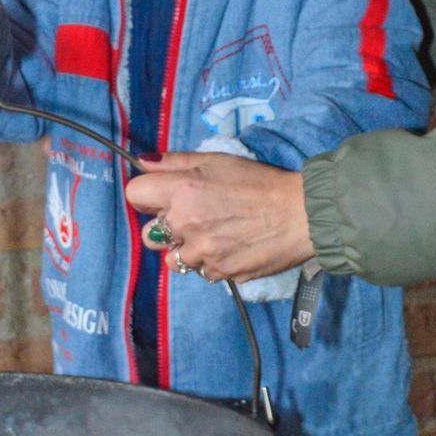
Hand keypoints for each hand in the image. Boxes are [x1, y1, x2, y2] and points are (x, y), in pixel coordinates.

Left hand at [125, 153, 313, 283]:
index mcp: (182, 191)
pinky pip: (201, 271)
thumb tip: (143, 161)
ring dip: (188, 248)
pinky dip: (211, 262)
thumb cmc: (260, 182)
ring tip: (216, 234)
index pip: (135, 195)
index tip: (161, 196)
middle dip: (166, 227)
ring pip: (174, 258)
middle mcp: (186, 225)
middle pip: (149, 234)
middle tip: (194, 217)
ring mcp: (202, 254)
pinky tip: (231, 247)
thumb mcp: (217, 160)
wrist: (300, 215)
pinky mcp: (219, 274)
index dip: (147, 195)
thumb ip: (176, 162)